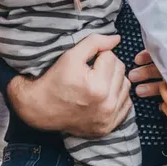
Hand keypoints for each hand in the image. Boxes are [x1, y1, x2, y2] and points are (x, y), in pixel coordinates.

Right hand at [8, 34, 131, 138]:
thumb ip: (95, 43)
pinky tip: (103, 95)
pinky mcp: (108, 127)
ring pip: (126, 86)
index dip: (98, 55)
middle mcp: (106, 105)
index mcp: (97, 86)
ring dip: (114, 80)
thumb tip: (117, 38)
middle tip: (91, 70)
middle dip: (108, 66)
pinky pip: (126, 104)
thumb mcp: (70, 56)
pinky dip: (117, 97)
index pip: (111, 57)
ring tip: (97, 81)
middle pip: (121, 71)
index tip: (87, 62)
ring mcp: (108, 119)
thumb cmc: (54, 81)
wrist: (41, 109)